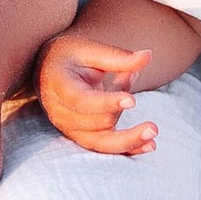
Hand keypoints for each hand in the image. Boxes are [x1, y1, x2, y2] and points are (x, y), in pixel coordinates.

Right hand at [38, 32, 158, 154]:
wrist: (47, 72)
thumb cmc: (69, 56)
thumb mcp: (89, 49)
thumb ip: (118, 57)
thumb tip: (148, 56)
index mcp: (59, 87)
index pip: (82, 101)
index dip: (107, 103)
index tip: (133, 101)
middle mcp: (62, 113)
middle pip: (97, 122)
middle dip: (121, 109)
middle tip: (137, 87)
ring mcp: (71, 129)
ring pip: (102, 142)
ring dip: (130, 139)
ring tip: (153, 131)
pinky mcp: (83, 137)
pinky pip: (106, 149)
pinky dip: (129, 149)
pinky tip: (150, 146)